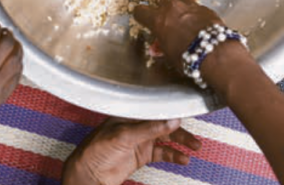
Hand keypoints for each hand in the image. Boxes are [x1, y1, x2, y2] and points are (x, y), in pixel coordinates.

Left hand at [62, 118, 200, 184]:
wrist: (88, 174)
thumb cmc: (97, 149)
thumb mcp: (124, 136)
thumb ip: (150, 129)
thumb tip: (172, 120)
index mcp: (131, 113)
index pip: (156, 108)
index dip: (172, 110)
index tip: (188, 112)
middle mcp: (138, 124)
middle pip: (165, 123)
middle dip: (181, 130)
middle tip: (195, 138)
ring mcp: (141, 140)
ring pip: (166, 138)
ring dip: (181, 142)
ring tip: (194, 148)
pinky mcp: (142, 155)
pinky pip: (162, 153)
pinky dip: (174, 155)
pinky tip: (183, 159)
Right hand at [132, 0, 225, 74]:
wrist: (213, 52)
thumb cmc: (188, 57)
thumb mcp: (169, 55)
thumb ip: (162, 46)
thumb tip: (158, 47)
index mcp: (158, 20)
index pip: (141, 11)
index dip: (140, 13)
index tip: (141, 15)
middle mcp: (172, 8)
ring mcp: (189, 5)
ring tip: (182, 4)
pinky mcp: (205, 8)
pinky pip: (198, 4)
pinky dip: (196, 9)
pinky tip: (198, 17)